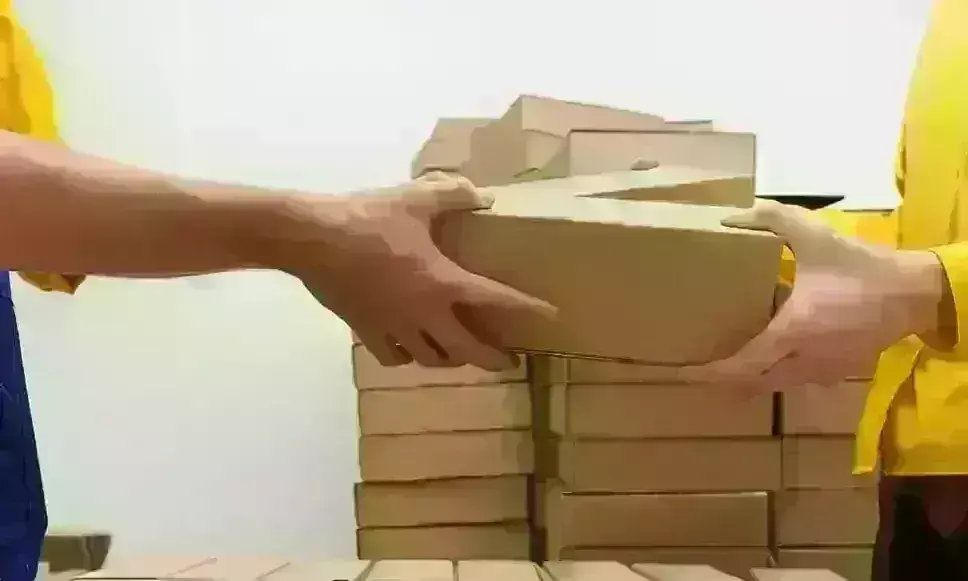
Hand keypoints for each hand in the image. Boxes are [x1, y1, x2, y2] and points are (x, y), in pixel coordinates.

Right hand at [287, 172, 555, 370]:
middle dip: (492, 359)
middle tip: (509, 362)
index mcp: (442, 282)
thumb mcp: (417, 197)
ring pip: (430, 359)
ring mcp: (393, 327)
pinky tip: (408, 348)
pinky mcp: (365, 330)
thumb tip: (484, 197)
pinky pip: (392, 356)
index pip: (496, 300)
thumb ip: (455, 195)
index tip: (549, 317)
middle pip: (466, 349)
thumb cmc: (368, 218)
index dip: (526, 308)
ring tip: (459, 353)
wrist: (312, 238)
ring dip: (450, 359)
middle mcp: (422, 313)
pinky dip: (406, 356)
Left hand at [677, 200, 943, 392]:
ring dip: (752, 380)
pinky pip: (799, 379)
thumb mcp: (814, 235)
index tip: (685, 373)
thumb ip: (771, 220)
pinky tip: (773, 357)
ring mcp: (824, 369)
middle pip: (755, 384)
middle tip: (701, 373)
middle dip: (726, 383)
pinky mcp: (840, 369)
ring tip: (730, 367)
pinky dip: (778, 374)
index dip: (712, 372)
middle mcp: (804, 359)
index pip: (743, 364)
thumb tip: (730, 216)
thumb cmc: (861, 267)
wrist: (915, 293)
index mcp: (792, 331)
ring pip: (778, 384)